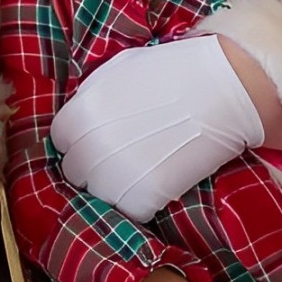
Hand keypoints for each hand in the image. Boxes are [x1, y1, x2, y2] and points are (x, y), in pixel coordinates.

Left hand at [51, 35, 262, 220]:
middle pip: (75, 171)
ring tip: (137, 172)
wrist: (221, 88)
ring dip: (113, 187)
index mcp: (81, 113)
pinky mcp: (145, 195)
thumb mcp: (116, 71)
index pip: (60, 140)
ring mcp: (116, 173)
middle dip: (92, 165)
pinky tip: (154, 183)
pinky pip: (128, 210)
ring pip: (98, 195)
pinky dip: (139, 202)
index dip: (78, 140)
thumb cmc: (169, 71)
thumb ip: (91, 96)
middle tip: (118, 157)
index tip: (95, 139)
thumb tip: (81, 116)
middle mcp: (91, 146)